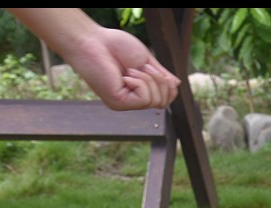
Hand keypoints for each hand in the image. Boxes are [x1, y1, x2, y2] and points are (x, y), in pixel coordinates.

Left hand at [5, 8, 180, 110]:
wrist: (94, 41)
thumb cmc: (115, 46)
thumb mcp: (145, 61)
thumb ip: (160, 75)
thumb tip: (177, 84)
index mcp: (138, 90)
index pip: (166, 98)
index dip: (169, 85)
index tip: (153, 68)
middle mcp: (131, 100)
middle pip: (164, 102)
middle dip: (160, 81)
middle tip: (142, 67)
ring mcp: (125, 103)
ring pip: (156, 102)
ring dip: (149, 80)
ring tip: (131, 70)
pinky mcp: (118, 103)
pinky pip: (145, 100)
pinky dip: (140, 84)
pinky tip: (125, 76)